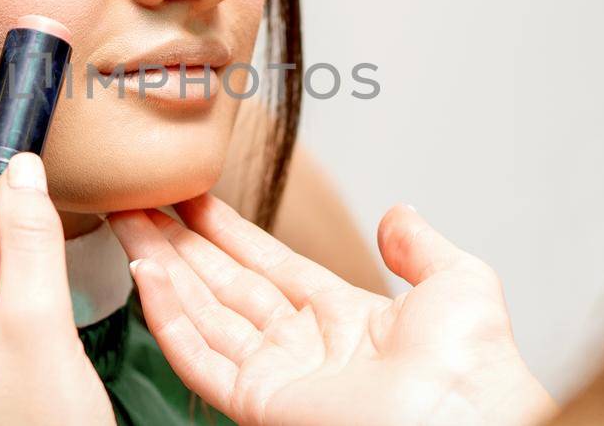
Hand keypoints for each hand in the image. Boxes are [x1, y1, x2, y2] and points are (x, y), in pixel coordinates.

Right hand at [107, 195, 554, 425]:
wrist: (463, 417)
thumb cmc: (474, 370)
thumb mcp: (458, 283)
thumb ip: (419, 246)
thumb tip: (398, 213)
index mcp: (348, 323)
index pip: (270, 268)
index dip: (228, 233)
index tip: (192, 199)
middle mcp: (306, 350)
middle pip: (226, 287)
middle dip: (180, 245)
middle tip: (139, 204)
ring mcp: (278, 378)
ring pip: (203, 315)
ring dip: (162, 269)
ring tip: (128, 225)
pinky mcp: (258, 403)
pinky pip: (198, 355)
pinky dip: (167, 315)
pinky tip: (145, 274)